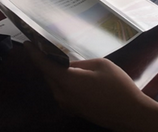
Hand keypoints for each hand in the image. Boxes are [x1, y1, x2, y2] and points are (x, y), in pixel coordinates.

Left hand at [25, 42, 154, 129]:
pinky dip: (63, 82)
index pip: (44, 65)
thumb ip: (80, 64)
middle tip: (47, 47)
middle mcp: (62, 95)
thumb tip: (68, 65)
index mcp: (68, 82)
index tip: (27, 43)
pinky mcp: (74, 110)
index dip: (34, 53)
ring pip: (55, 84)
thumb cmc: (118, 87)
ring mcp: (67, 105)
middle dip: (47, 61)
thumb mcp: (101, 66)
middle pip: (48, 75)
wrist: (129, 114)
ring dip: (56, 72)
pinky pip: (62, 92)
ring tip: (61, 59)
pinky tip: (72, 75)